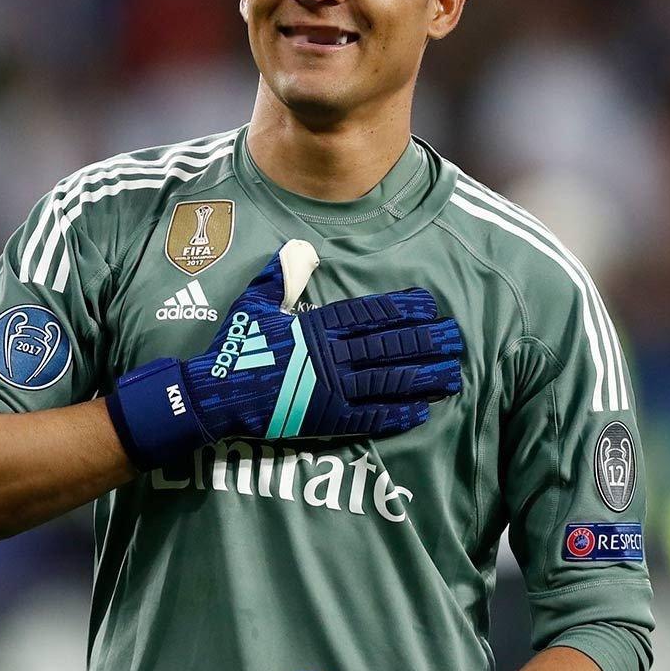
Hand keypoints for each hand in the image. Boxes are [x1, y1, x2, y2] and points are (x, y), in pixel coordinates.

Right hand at [106, 240, 463, 470]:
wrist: (213, 396)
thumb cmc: (233, 349)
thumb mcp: (253, 304)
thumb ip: (277, 278)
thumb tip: (293, 251)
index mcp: (316, 325)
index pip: (370, 314)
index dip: (402, 309)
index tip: (429, 305)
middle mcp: (329, 355)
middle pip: (388, 346)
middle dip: (426, 342)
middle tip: (456, 339)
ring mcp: (329, 389)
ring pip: (387, 381)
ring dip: (422, 377)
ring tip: (451, 375)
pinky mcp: (324, 419)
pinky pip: (368, 416)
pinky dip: (396, 414)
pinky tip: (421, 411)